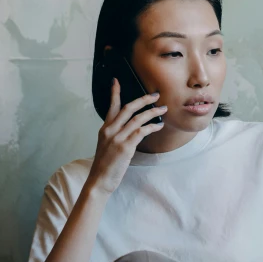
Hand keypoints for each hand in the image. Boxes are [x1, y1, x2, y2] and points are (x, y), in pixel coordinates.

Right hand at [87, 78, 166, 195]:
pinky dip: (152, 126)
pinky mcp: (125, 147)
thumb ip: (116, 135)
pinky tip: (159, 125)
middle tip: (155, 95)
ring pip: (137, 118)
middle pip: (128, 108)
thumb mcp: (107, 146)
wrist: (99, 180)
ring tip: (163, 109)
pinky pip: (141, 131)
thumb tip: (131, 129)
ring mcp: (117, 138)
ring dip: (152, 112)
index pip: (111, 106)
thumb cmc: (105, 165)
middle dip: (143, 99)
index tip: (117, 81)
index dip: (115, 93)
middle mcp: (110, 130)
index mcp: (105, 129)